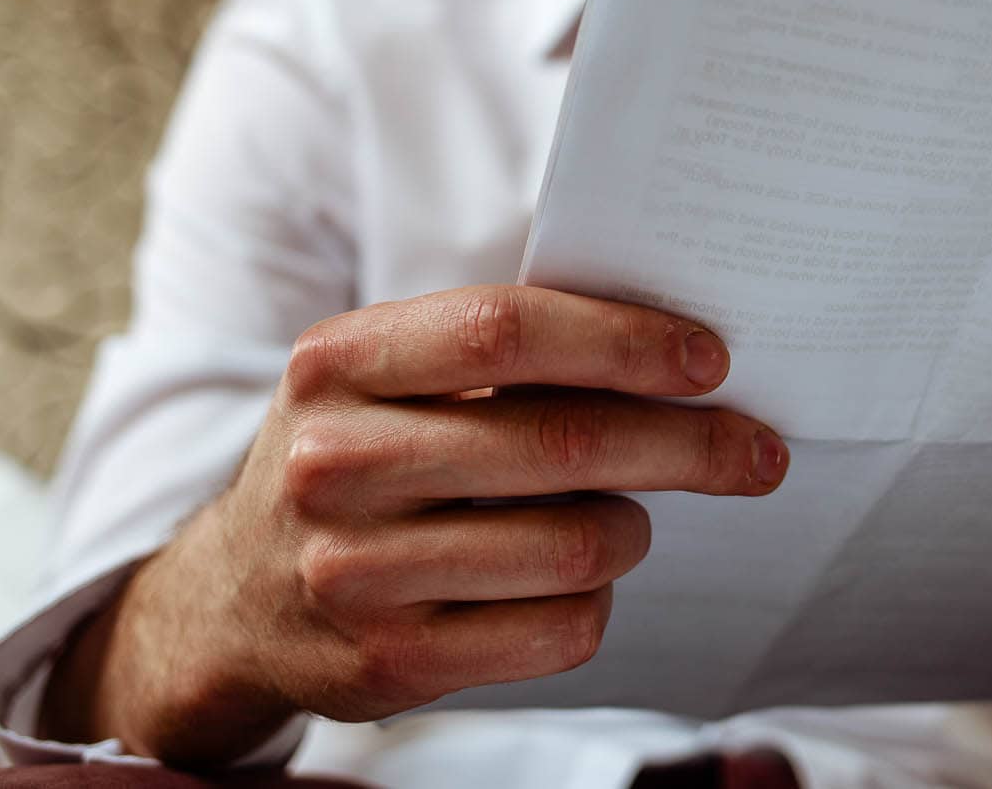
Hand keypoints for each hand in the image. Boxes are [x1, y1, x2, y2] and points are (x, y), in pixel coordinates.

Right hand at [39, 286, 787, 763]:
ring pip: (575, 545)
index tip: (711, 359)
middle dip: (688, 445)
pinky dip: (597, 602)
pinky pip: (559, 628)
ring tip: (630, 516)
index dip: (624, 342)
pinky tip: (579, 581)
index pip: (505, 331)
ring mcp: (355, 572)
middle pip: (562, 445)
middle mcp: (334, 463)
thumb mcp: (381, 377)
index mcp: (338, 363)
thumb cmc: (354, 456)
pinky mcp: (390, 662)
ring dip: (634, 529)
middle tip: (757, 449)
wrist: (234, 596)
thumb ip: (492, 349)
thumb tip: (673, 346)